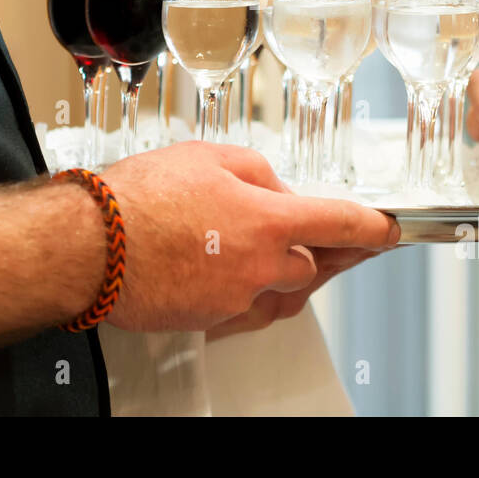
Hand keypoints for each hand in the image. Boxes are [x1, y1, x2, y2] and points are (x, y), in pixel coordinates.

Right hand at [101, 141, 398, 331]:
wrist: (90, 246)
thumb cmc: (139, 197)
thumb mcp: (209, 156)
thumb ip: (257, 172)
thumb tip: (276, 191)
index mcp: (268, 220)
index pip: (339, 224)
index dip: (371, 228)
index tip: (388, 232)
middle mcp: (259, 266)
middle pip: (311, 266)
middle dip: (320, 253)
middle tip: (328, 244)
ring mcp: (234, 299)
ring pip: (279, 294)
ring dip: (285, 277)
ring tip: (277, 260)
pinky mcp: (208, 321)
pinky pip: (245, 312)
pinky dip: (251, 297)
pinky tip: (239, 281)